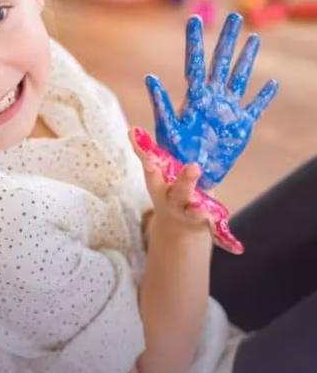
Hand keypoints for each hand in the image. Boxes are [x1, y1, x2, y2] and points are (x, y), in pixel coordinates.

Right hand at [130, 127, 243, 254]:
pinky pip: (215, 231)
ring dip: (197, 211)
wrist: (179, 224)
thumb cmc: (172, 188)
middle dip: (185, 181)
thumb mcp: (163, 171)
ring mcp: (186, 213)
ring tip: (204, 211)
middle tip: (194, 167)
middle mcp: (170, 199)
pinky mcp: (204, 225)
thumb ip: (153, 153)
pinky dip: (224, 239)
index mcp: (160, 182)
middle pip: (177, 190)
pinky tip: (237, 247)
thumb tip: (144, 125)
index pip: (150, 165)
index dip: (143, 151)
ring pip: (193, 212)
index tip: (135, 133)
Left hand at [146, 12, 277, 189]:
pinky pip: (255, 108)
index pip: (194, 65)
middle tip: (233, 16)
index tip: (194, 19)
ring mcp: (227, 112)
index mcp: (193, 100)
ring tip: (253, 38)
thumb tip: (149, 78)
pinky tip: (272, 83)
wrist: (187, 180)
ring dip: (246, 60)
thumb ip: (160, 106)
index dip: (194, 43)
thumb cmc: (172, 156)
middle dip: (226, 41)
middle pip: (220, 64)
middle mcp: (211, 100)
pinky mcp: (241, 127)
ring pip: (239, 79)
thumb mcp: (165, 130)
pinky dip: (264, 97)